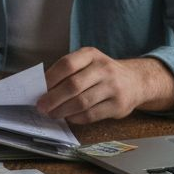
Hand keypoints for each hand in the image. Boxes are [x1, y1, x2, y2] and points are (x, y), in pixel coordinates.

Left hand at [36, 47, 150, 123]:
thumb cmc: (102, 73)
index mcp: (91, 55)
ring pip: (81, 102)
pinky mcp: (118, 106)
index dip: (50, 78)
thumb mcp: (88, 63)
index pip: (67, 64)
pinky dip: (76, 118)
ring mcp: (113, 87)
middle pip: (73, 85)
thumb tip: (42, 90)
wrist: (136, 81)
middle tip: (41, 107)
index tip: (38, 90)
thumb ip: (68, 73)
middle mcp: (104, 69)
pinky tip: (69, 117)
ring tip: (52, 114)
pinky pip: (91, 115)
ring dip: (62, 110)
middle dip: (53, 98)